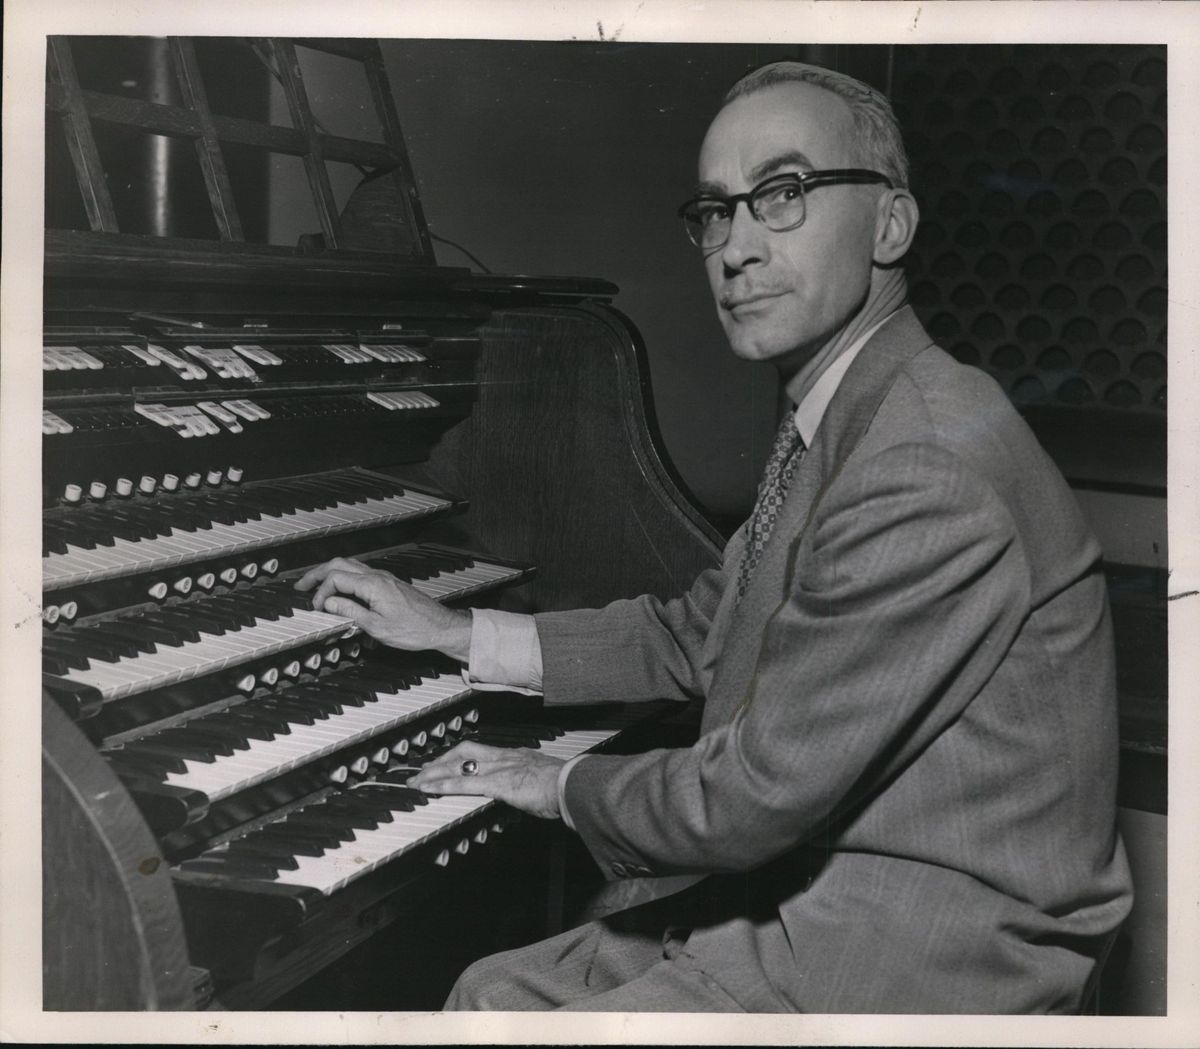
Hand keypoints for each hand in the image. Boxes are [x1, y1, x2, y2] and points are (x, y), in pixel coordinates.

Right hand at [295, 557, 471, 659]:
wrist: (441, 626)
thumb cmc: (414, 630)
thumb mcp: (376, 627)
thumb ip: (350, 612)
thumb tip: (328, 603)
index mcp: (372, 585)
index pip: (335, 578)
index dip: (320, 592)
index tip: (315, 608)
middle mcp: (378, 576)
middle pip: (340, 564)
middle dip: (317, 573)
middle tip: (301, 585)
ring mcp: (384, 578)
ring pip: (351, 566)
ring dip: (330, 573)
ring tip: (316, 585)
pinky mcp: (389, 584)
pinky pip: (361, 573)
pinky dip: (345, 577)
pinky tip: (340, 589)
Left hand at [408, 741, 563, 819]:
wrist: (573, 785)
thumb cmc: (566, 787)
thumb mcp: (543, 782)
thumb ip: (530, 785)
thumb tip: (527, 793)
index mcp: (517, 756)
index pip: (482, 752)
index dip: (462, 756)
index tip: (450, 762)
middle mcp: (505, 757)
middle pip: (464, 752)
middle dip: (442, 760)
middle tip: (425, 770)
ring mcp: (499, 768)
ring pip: (458, 765)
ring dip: (435, 773)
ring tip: (418, 781)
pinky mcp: (496, 783)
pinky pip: (463, 783)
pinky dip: (443, 785)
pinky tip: (429, 789)